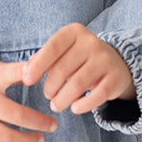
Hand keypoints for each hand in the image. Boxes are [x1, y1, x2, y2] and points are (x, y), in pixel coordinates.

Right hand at [0, 59, 59, 141]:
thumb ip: (10, 70)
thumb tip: (40, 66)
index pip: (9, 74)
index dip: (25, 72)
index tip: (38, 74)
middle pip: (17, 116)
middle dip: (39, 123)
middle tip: (53, 125)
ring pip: (6, 138)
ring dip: (27, 141)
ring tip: (39, 139)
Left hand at [21, 23, 135, 114]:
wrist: (114, 62)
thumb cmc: (78, 59)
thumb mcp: (61, 52)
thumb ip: (42, 58)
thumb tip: (25, 72)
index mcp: (74, 32)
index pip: (53, 47)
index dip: (38, 65)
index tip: (26, 80)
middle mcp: (91, 42)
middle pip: (63, 69)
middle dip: (50, 87)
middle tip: (47, 95)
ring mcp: (105, 59)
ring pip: (77, 84)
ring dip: (62, 99)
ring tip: (56, 105)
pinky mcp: (116, 78)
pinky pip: (97, 96)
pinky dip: (83, 105)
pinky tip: (74, 109)